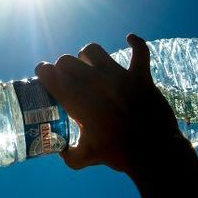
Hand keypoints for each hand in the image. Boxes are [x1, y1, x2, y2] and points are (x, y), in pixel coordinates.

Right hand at [35, 34, 182, 174]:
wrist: (153, 152)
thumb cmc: (117, 154)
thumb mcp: (85, 157)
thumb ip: (68, 154)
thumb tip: (59, 149)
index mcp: (76, 100)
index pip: (49, 74)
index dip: (44, 72)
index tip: (45, 76)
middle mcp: (93, 82)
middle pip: (67, 60)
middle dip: (63, 67)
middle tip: (68, 77)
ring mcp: (117, 76)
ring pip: (93, 50)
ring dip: (88, 57)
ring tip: (90, 66)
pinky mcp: (140, 76)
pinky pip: (140, 51)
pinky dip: (135, 43)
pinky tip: (130, 39)